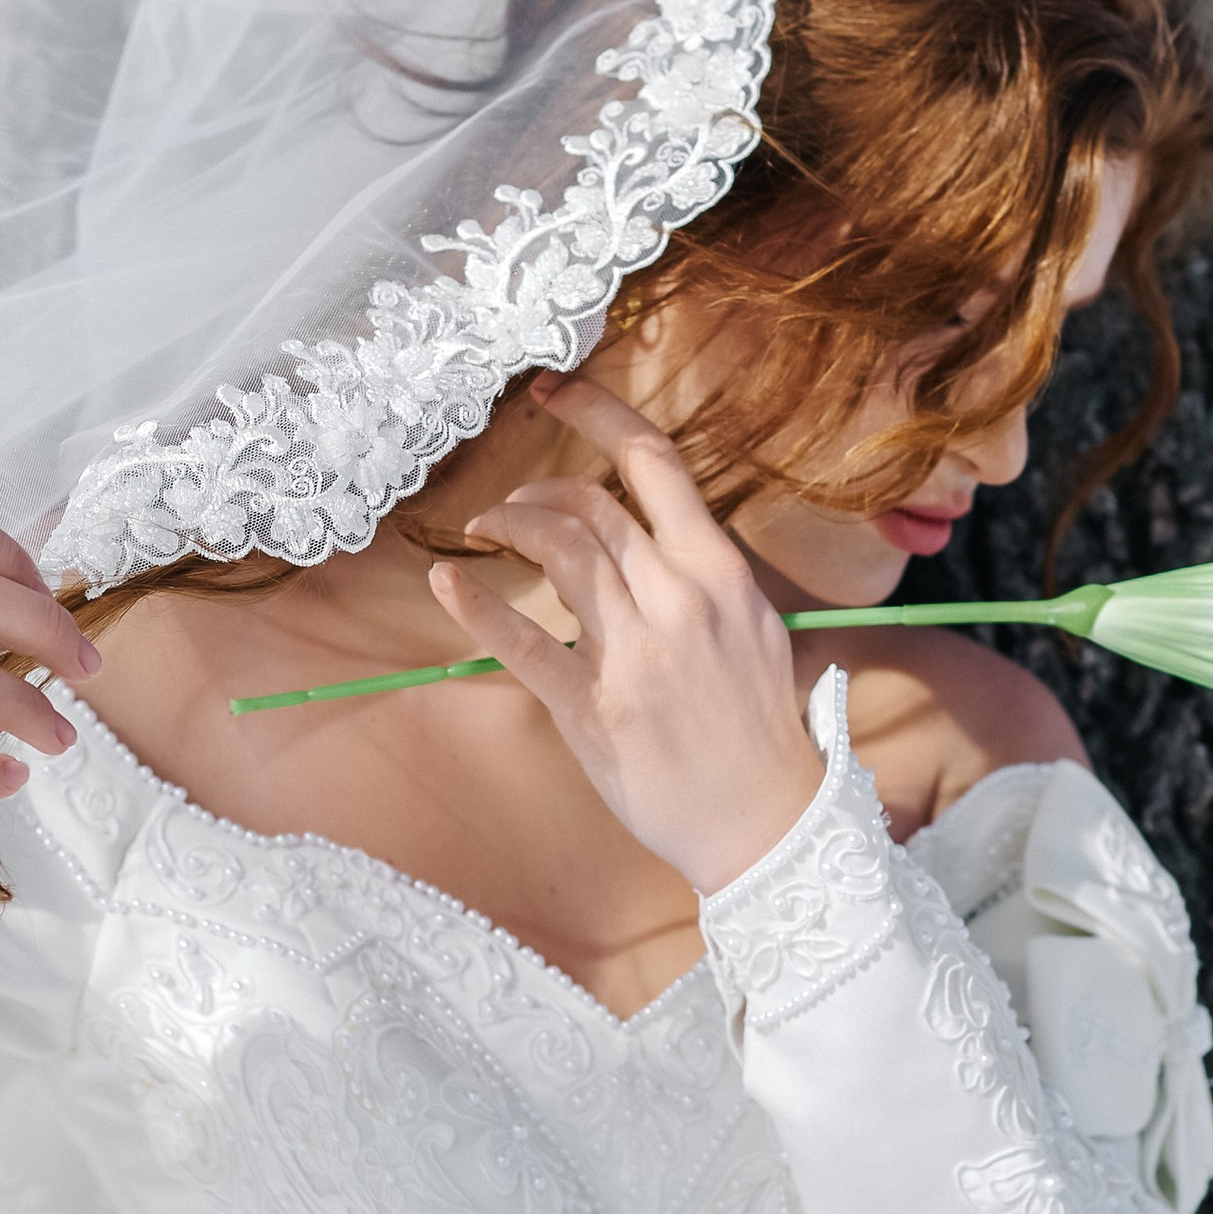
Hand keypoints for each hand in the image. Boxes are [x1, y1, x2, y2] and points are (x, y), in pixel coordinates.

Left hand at [430, 373, 823, 894]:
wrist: (765, 822)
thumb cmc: (758, 729)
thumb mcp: (752, 628)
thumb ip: (701, 576)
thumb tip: (643, 540)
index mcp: (720, 572)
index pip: (653, 462)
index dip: (595, 412)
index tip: (553, 391)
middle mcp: (678, 599)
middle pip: (590, 504)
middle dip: (536, 493)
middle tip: (508, 509)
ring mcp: (635, 654)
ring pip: (558, 551)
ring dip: (509, 527)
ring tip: (484, 534)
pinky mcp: (594, 709)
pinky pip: (522, 644)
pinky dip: (475, 605)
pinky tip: (446, 581)